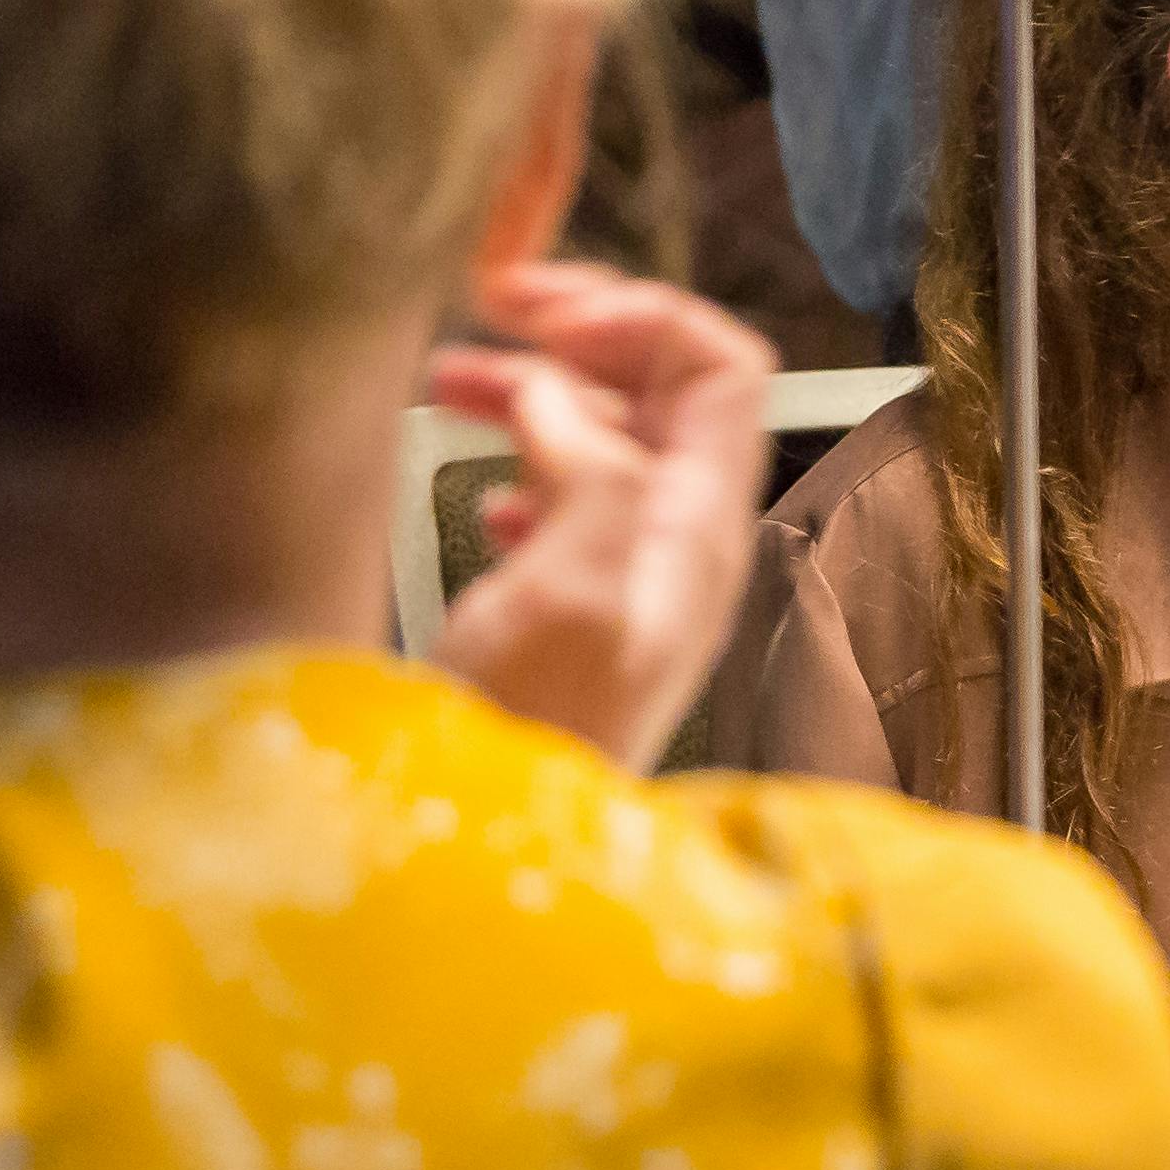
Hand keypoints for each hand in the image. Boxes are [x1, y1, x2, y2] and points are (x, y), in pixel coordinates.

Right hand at [429, 260, 776, 770]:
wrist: (482, 860)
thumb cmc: (523, 747)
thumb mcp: (570, 597)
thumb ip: (590, 476)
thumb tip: (557, 400)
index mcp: (698, 532)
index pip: (724, 368)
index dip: (637, 313)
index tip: (535, 308)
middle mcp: (680, 551)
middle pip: (667, 394)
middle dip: (581, 338)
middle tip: (486, 316)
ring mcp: (631, 586)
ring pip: (607, 443)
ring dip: (536, 393)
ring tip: (444, 380)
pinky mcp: (576, 620)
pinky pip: (568, 506)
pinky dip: (520, 463)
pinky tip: (475, 486)